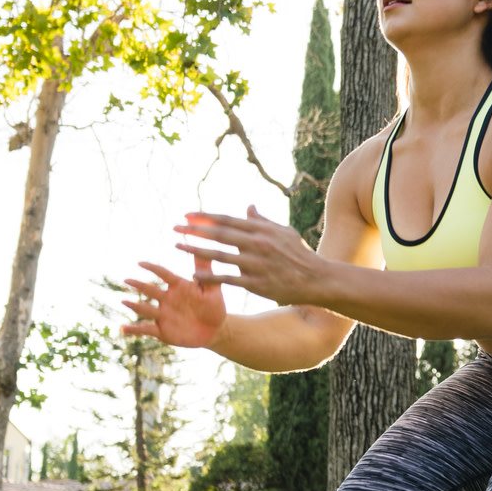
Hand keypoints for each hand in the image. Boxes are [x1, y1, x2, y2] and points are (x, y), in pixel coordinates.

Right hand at [120, 258, 226, 348]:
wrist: (214, 330)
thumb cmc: (214, 306)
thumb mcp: (213, 289)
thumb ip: (206, 270)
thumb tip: (202, 247)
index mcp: (178, 287)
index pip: (163, 274)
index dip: (153, 268)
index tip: (140, 263)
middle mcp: (167, 299)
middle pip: (150, 290)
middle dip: (138, 285)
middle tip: (126, 280)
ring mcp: (163, 315)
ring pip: (145, 309)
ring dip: (134, 305)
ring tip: (124, 302)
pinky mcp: (162, 330)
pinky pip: (146, 329)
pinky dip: (134, 329)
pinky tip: (123, 329)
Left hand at [175, 206, 317, 303]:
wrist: (316, 279)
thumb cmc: (300, 254)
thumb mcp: (284, 232)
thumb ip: (262, 221)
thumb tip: (248, 207)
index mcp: (261, 230)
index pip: (227, 220)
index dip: (205, 217)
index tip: (187, 215)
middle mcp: (257, 244)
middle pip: (218, 234)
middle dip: (194, 230)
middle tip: (175, 227)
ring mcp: (255, 264)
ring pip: (219, 255)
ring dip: (195, 250)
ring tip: (177, 246)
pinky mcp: (255, 283)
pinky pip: (227, 279)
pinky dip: (210, 277)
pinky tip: (194, 275)